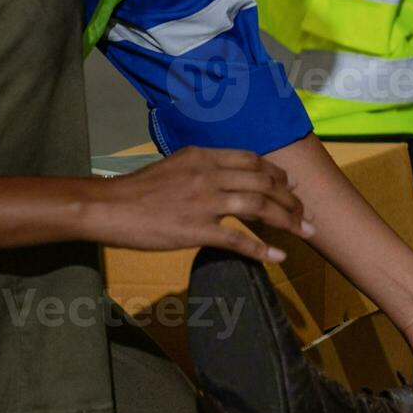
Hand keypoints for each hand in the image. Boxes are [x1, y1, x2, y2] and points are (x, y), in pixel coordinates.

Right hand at [82, 146, 312, 264]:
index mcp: (204, 156)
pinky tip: (277, 256)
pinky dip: (261, 249)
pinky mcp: (195, 229)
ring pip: (258, 206)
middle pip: (264, 182)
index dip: (277, 174)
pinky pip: (237, 240)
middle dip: (290, 199)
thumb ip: (205, 168)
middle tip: (305, 214)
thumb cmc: (138, 190)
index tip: (292, 186)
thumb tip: (229, 177)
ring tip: (303, 231)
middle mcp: (208, 174)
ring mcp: (203, 202)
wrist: (106, 206)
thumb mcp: (176, 165)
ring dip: (287, 220)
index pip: (253, 160)